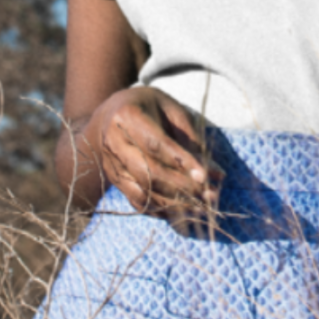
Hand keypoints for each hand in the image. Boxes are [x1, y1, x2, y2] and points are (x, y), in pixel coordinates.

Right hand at [87, 86, 224, 220]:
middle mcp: (114, 144)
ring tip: (202, 207)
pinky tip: (182, 212)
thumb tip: (209, 166)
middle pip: (149, 173)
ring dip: (175, 204)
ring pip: (143, 192)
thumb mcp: (168, 107)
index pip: (156, 144)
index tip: (204, 176)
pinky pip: (137, 202)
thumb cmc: (146, 106)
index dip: (181, 161)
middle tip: (210, 194)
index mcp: (127, 117)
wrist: (107, 116)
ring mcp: (112, 165)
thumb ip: (186, 133)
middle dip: (182, 187)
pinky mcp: (115, 182)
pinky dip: (161, 210)